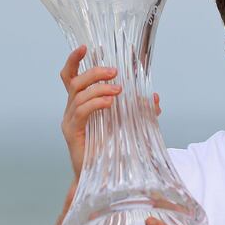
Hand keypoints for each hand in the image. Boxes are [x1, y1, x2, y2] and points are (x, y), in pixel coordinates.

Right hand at [60, 45, 160, 179]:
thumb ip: (143, 111)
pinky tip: (110, 104)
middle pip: (75, 81)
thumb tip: (154, 96)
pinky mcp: (72, 133)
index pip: (71, 77)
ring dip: (99, 88)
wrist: (105, 176)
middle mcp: (72, 110)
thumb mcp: (133, 126)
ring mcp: (70, 121)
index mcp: (81, 104)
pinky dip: (95, 104)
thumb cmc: (115, 150)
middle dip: (94, 72)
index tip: (87, 47)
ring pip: (78, 94)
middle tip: (115, 72)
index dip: (75, 60)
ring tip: (118, 90)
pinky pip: (81, 111)